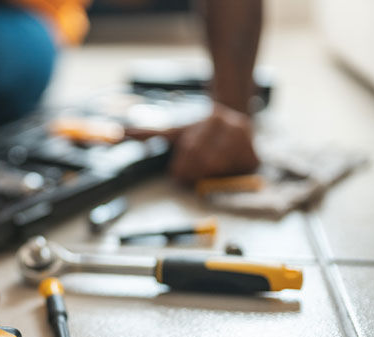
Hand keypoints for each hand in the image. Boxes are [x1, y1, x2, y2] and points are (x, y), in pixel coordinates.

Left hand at [127, 103, 258, 183]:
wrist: (235, 121)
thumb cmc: (199, 133)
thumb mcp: (174, 131)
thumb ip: (147, 133)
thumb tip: (118, 132)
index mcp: (211, 119)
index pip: (191, 152)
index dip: (181, 168)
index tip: (178, 172)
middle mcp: (231, 125)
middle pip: (204, 162)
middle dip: (193, 173)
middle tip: (191, 175)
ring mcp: (246, 140)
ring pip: (217, 171)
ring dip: (208, 176)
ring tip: (208, 169)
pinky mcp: (255, 158)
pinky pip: (234, 178)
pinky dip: (225, 180)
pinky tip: (224, 170)